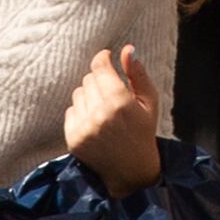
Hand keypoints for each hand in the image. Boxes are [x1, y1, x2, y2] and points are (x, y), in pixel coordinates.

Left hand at [64, 43, 163, 195]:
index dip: (102, 59)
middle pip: (89, 79)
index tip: (106, 57)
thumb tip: (127, 49)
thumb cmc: (143, 132)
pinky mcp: (73, 138)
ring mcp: (85, 127)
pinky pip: (70, 110)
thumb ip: (137, 74)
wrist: (132, 170)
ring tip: (105, 112)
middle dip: (100, 82)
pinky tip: (96, 124)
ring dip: (90, 98)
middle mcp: (100, 114)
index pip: (100, 67)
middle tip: (113, 96)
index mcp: (120, 102)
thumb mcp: (149, 102)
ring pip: (78, 93)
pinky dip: (81, 113)